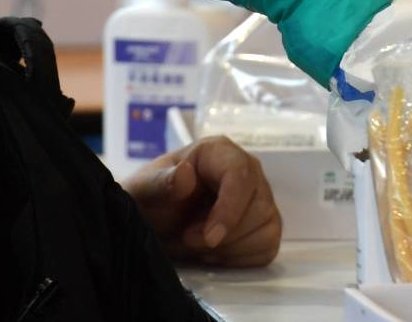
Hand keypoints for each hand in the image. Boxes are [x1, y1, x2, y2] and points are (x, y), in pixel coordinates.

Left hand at [123, 136, 280, 266]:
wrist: (153, 224)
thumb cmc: (149, 201)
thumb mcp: (143, 191)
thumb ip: (160, 183)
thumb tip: (185, 175)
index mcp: (219, 152)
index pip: (240, 176)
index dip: (229, 210)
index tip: (210, 239)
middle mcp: (247, 170)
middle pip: (259, 207)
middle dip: (224, 235)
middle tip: (188, 238)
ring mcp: (259, 198)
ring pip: (266, 229)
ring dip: (230, 248)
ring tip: (199, 244)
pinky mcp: (264, 225)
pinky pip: (268, 246)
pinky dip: (241, 258)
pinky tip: (215, 252)